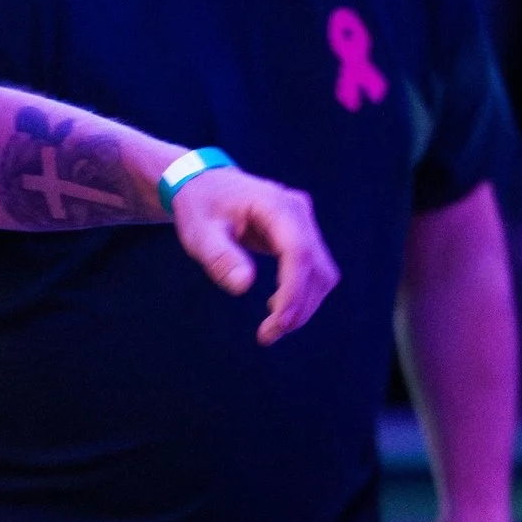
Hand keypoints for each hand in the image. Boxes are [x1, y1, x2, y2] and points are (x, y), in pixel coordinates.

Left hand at [172, 166, 338, 342]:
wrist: (205, 185)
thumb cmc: (199, 206)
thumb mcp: (199, 232)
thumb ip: (220, 257)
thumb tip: (244, 286)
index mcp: (276, 204)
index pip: (298, 252)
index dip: (294, 291)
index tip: (278, 323)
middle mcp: (299, 211)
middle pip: (316, 267)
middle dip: (298, 306)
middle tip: (267, 336)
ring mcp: (304, 223)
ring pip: (321, 273)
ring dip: (303, 306)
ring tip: (270, 329)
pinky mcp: (302, 236)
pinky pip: (313, 270)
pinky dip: (301, 294)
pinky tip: (276, 307)